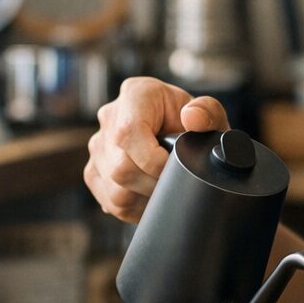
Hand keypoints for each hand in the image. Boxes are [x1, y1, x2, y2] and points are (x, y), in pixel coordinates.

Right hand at [83, 77, 228, 222]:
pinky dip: (135, 208)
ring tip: (165, 190)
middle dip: (153, 184)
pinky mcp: (94, 171)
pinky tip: (151, 198)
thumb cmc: (194, 123)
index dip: (152, 160)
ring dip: (145, 199)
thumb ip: (208, 111)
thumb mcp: (209, 113)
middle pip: (121, 168)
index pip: (128, 133)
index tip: (175, 168)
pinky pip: (110, 201)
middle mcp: (110, 117)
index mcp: (136, 94)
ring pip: (115, 189)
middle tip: (175, 184)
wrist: (181, 135)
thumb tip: (192, 118)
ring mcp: (98, 146)